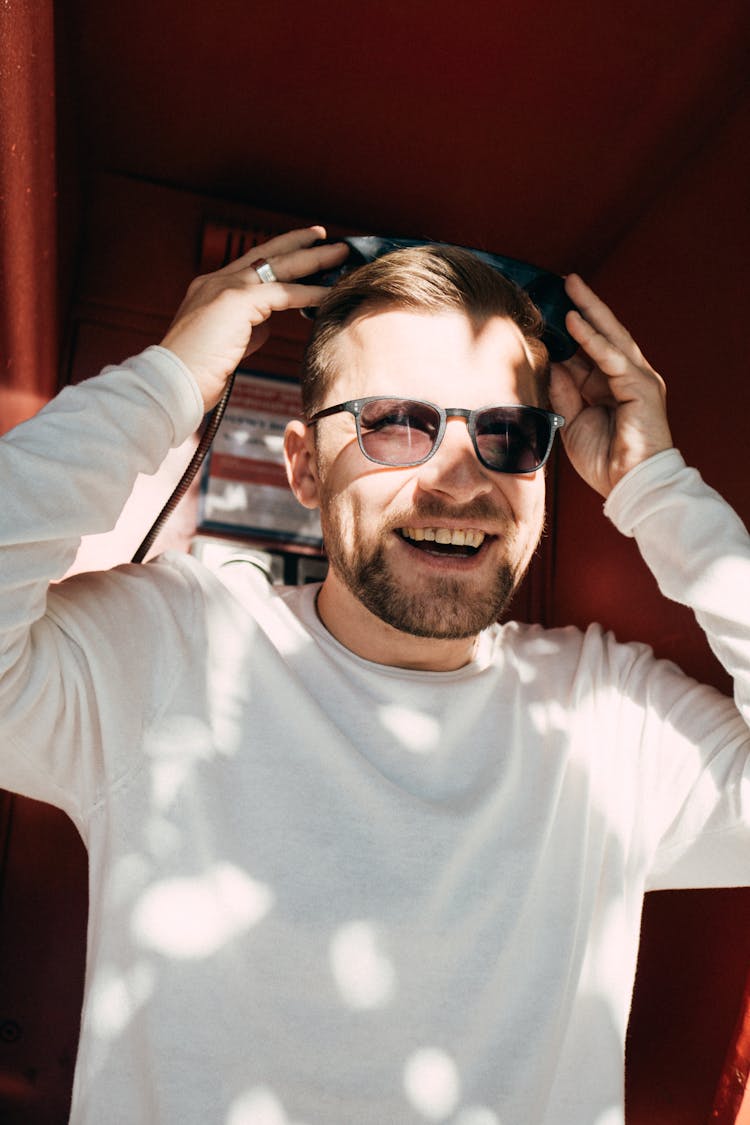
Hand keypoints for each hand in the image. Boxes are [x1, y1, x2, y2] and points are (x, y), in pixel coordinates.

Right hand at [160, 226, 348, 409]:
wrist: (174, 382)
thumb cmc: (197, 372)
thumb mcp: (226, 343)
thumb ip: (247, 329)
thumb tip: (267, 324)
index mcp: (209, 289)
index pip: (249, 264)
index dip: (276, 255)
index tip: (299, 249)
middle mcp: (215, 281)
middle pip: (265, 253)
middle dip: (297, 243)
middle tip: (323, 235)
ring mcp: (224, 287)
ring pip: (278, 266)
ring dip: (313, 259)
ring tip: (340, 254)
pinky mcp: (236, 301)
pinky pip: (283, 293)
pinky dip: (309, 293)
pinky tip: (330, 292)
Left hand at [549, 274, 672, 497]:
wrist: (628, 485)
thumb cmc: (604, 461)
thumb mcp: (571, 422)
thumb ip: (563, 392)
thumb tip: (551, 364)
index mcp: (609, 387)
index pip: (588, 350)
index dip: (570, 330)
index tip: (547, 310)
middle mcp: (625, 377)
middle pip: (604, 334)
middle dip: (585, 306)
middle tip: (566, 281)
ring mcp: (636, 379)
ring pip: (612, 337)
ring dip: (591, 310)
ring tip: (571, 287)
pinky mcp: (641, 386)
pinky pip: (612, 357)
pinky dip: (593, 339)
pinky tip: (575, 322)